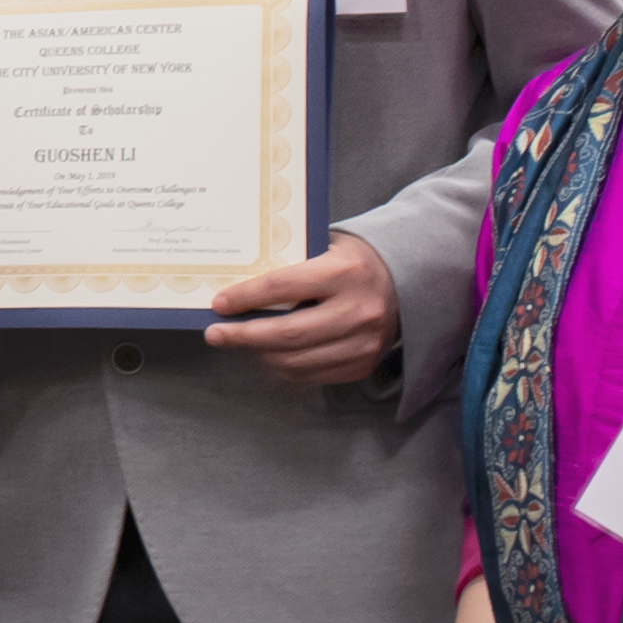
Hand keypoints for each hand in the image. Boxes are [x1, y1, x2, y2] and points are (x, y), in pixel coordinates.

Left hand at [203, 238, 402, 384]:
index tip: (219, 304)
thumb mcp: (325, 248)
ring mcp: (364, 342)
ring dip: (260, 354)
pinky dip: (285, 367)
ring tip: (240, 344)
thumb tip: (236, 288)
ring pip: (297, 360)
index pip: (282, 287)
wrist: (407, 284)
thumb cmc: (352, 262)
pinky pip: (313, 374)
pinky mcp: (363, 364)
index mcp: (344, 273)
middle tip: (216, 334)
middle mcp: (357, 310)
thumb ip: (289, 266)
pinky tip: (270, 355)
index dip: (245, 298)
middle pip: (288, 332)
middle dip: (244, 336)